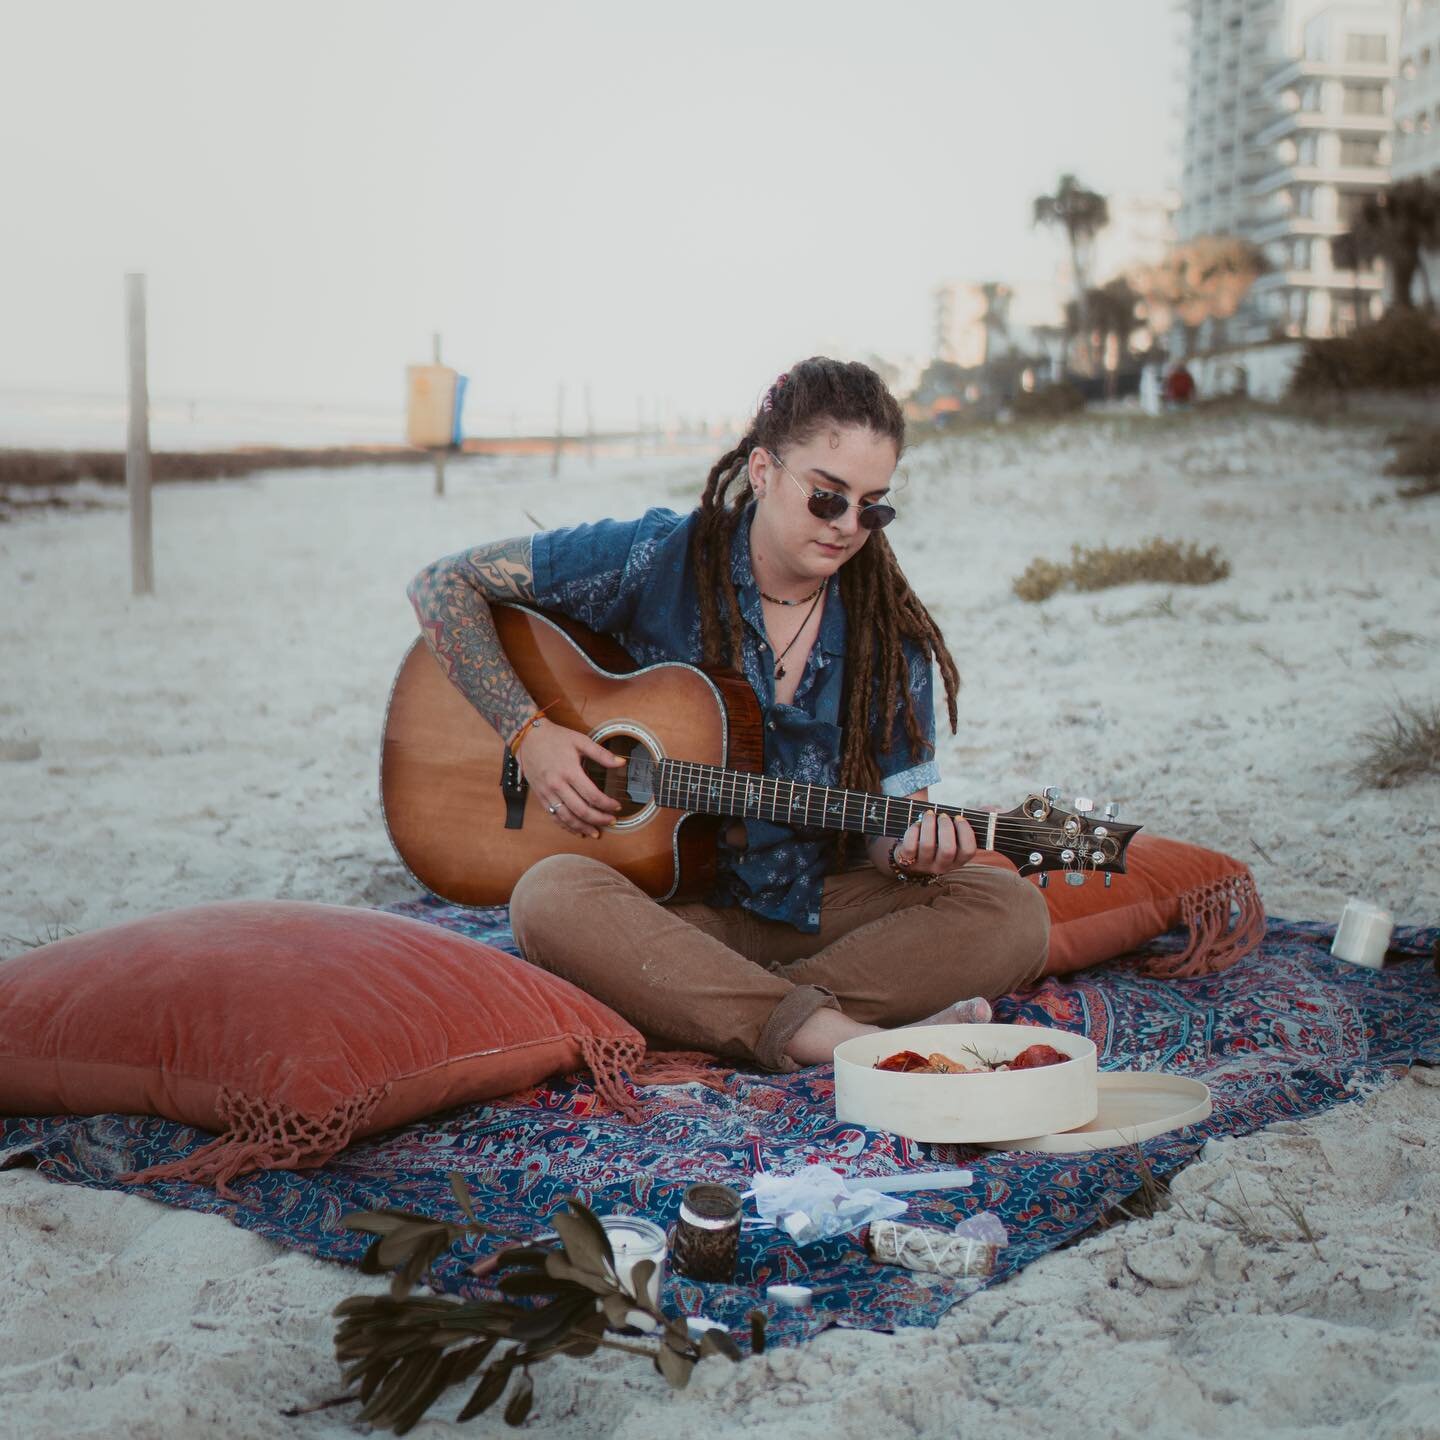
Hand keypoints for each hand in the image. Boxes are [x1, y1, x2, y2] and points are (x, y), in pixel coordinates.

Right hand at [515, 721, 624, 837]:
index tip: (617, 806)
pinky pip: (554, 816)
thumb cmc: (555, 738)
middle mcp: (557, 785)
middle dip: (598, 819)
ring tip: (596, 833)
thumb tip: (621, 762)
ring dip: (582, 828)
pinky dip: (566, 826)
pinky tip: (576, 830)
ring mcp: (547, 793)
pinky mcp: (541, 796)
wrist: (528, 738)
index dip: (607, 804)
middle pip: (581, 810)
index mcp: (569, 771)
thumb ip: (602, 754)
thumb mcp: (580, 741)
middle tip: (611, 821)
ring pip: (566, 817)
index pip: (592, 795)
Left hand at [891, 809, 976, 874]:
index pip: (969, 851)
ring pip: (928, 846)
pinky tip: (916, 824)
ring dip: (929, 825)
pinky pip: (910, 847)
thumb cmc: (939, 836)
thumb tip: (994, 809)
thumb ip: (977, 820)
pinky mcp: (907, 860)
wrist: (911, 851)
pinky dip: (913, 831)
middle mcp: (943, 865)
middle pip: (947, 850)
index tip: (959, 818)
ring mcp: (924, 864)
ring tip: (928, 814)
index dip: (965, 832)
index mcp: (959, 859)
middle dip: (946, 828)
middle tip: (943, 816)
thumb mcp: (957, 831)